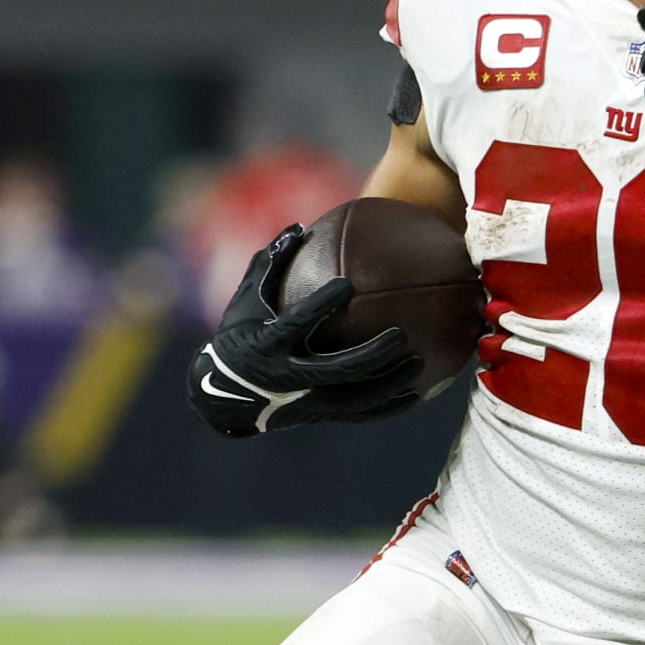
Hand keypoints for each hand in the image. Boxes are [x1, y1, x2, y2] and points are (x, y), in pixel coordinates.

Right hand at [187, 226, 423, 437]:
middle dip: (372, 354)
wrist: (225, 395)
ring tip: (419, 361)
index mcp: (268, 344)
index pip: (296, 324)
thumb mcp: (245, 301)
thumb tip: (298, 228)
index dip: (320, 306)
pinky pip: (360, 414)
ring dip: (389, 381)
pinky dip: (388, 406)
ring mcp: (305, 401)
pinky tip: (417, 394)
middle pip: (337, 369)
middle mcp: (288, 376)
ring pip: (355, 397)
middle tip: (401, 334)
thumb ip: (270, 265)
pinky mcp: (318, 416)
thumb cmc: (240, 335)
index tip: (346, 285)